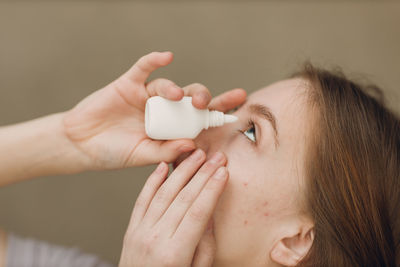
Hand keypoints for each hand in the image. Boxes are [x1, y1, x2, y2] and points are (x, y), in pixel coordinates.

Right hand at [62, 51, 245, 169]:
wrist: (81, 145)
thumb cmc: (113, 153)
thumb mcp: (143, 156)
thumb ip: (167, 151)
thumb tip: (195, 144)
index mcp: (170, 129)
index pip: (199, 119)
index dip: (218, 112)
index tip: (239, 106)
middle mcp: (163, 112)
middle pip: (189, 100)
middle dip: (202, 99)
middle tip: (205, 103)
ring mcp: (147, 97)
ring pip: (168, 86)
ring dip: (175, 89)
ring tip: (177, 96)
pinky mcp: (129, 85)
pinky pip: (144, 68)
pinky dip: (154, 60)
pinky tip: (165, 56)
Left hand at [119, 149, 227, 266]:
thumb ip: (205, 244)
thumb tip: (210, 212)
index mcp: (175, 253)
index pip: (198, 212)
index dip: (212, 189)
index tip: (223, 172)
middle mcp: (155, 238)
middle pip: (183, 198)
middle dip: (202, 174)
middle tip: (216, 157)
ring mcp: (140, 232)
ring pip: (163, 193)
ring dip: (182, 171)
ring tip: (196, 154)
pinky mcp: (131, 228)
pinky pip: (142, 199)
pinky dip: (152, 180)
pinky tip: (163, 166)